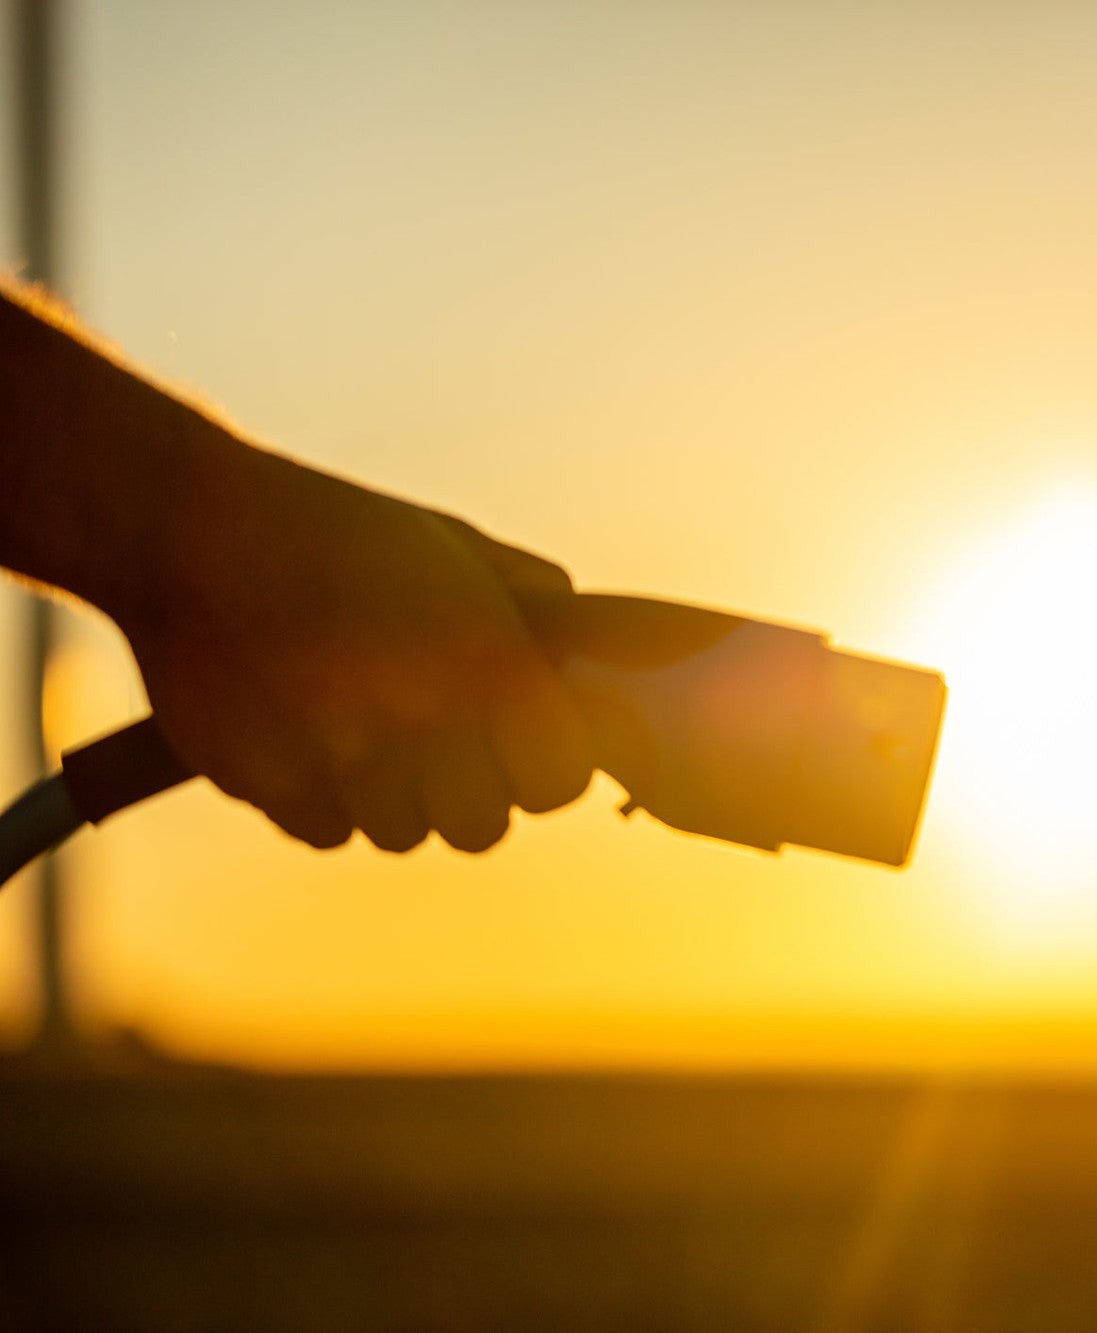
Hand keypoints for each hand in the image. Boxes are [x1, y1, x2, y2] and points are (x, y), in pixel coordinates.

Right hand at [112, 443, 593, 852]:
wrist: (190, 524)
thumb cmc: (341, 533)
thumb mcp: (456, 549)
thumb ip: (533, 607)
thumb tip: (595, 655)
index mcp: (482, 658)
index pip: (559, 779)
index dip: (548, 770)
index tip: (528, 748)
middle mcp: (416, 715)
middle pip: (480, 829)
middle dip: (472, 797)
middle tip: (448, 751)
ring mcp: (334, 754)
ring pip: (399, 834)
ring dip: (395, 798)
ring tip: (370, 730)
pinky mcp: (262, 780)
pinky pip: (324, 831)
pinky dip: (326, 801)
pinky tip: (312, 736)